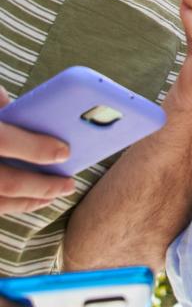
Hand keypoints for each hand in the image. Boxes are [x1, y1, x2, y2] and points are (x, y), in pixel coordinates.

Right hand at [0, 87, 75, 213]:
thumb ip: (0, 100)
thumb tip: (24, 106)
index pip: (3, 141)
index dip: (35, 148)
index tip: (64, 152)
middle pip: (7, 182)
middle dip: (42, 185)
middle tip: (69, 183)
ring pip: (0, 202)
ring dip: (32, 200)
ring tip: (60, 192)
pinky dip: (16, 205)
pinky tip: (36, 200)